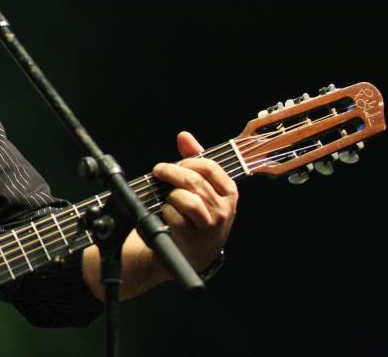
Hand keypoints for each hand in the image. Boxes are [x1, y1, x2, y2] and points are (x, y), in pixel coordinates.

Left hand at [152, 131, 237, 270]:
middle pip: (193, 181)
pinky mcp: (193, 237)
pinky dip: (165, 211)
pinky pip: (174, 216)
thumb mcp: (202, 187)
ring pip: (185, 198)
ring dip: (170, 195)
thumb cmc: (197, 214)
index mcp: (229, 192)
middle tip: (158, 171)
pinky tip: (167, 214)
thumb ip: (193, 159)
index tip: (173, 164)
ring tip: (168, 197)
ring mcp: (210, 225)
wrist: (193, 251)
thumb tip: (184, 136)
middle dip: (170, 173)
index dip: (187, 162)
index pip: (210, 167)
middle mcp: (224, 209)